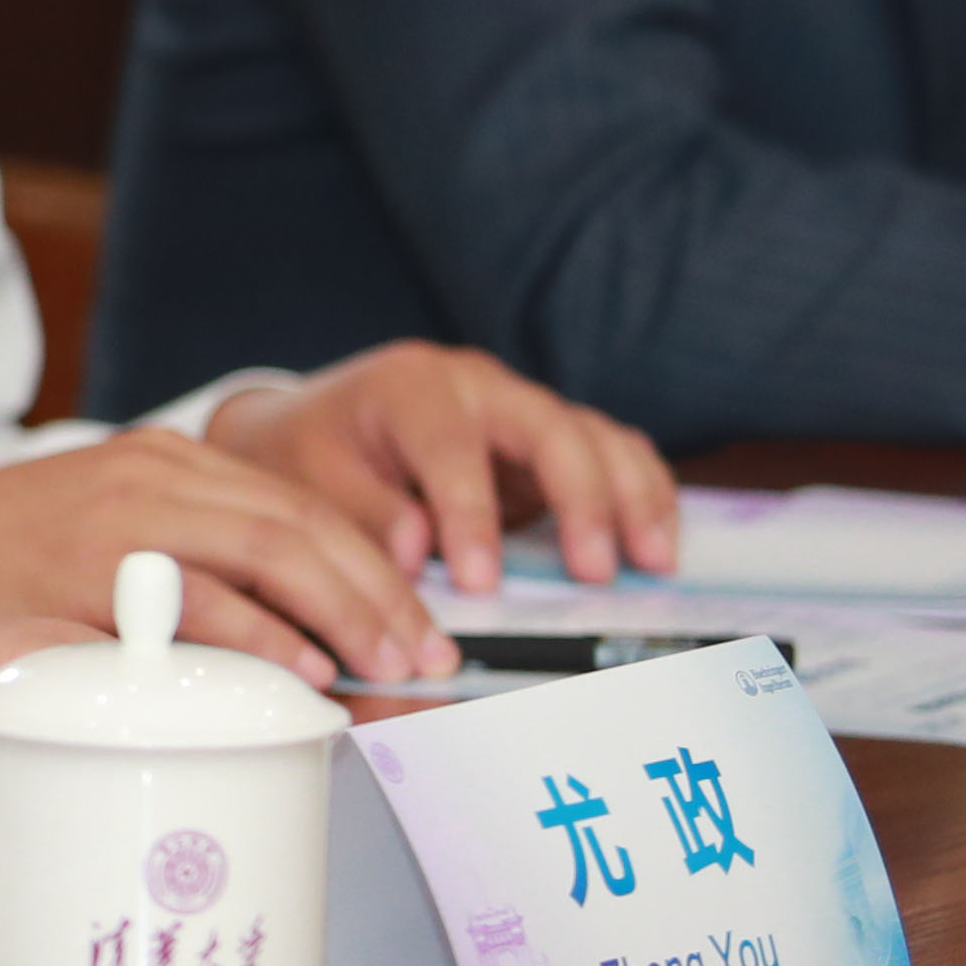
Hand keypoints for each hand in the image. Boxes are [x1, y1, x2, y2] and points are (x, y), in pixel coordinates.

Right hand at [0, 428, 460, 688]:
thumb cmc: (6, 560)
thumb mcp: (111, 534)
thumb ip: (193, 567)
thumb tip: (300, 642)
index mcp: (171, 460)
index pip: (305, 504)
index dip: (377, 568)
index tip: (422, 626)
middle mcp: (157, 472)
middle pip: (305, 525)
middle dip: (381, 595)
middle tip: (425, 658)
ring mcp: (122, 514)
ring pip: (269, 548)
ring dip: (343, 613)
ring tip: (385, 668)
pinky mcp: (87, 565)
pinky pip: (195, 598)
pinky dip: (260, 635)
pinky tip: (299, 670)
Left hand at [205, 341, 676, 592]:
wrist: (315, 426)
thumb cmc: (312, 453)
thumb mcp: (310, 478)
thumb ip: (362, 511)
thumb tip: (413, 550)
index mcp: (411, 386)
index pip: (451, 446)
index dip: (468, 516)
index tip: (477, 582)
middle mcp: (478, 384)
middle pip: (549, 427)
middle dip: (580, 500)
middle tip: (592, 573)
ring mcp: (523, 405)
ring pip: (597, 436)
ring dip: (633, 497)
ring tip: (651, 563)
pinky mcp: (552, 437)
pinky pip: (614, 452)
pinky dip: (643, 493)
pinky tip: (655, 544)